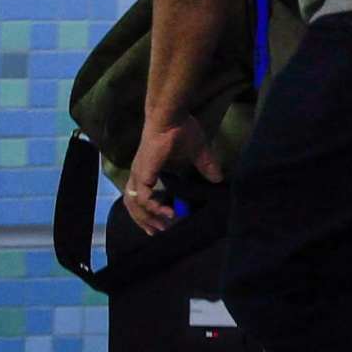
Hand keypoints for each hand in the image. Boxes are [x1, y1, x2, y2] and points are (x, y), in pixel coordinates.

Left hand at [120, 115, 218, 235]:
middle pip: (133, 206)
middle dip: (144, 221)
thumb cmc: (181, 131)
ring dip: (147, 219)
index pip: (141, 196)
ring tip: (162, 228)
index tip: (162, 222)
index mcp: (147, 170)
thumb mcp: (198, 152)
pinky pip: (144, 199)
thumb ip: (206, 166)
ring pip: (135, 205)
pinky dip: (154, 209)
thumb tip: (219, 178)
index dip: (148, 211)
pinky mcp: (143, 175)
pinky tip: (168, 214)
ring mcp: (138, 175)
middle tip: (158, 233)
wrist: (170, 118)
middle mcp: (138, 175)